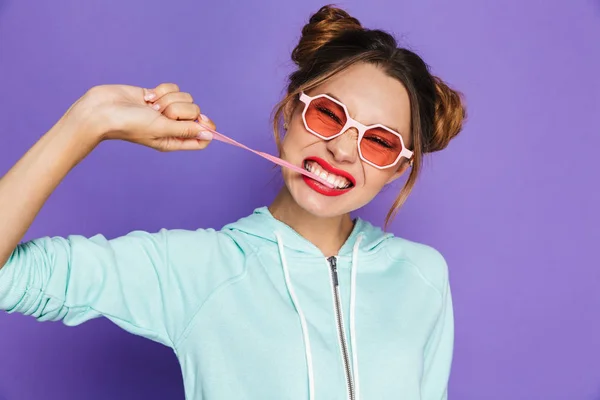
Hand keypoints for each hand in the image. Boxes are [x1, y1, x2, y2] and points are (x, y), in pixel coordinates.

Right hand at [64, 83, 215, 151]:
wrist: (103, 110)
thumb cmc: (129, 124)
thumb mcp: (161, 129)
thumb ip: (185, 130)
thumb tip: (209, 133)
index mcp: (174, 140)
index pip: (201, 138)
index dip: (205, 127)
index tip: (200, 120)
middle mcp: (172, 126)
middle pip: (194, 112)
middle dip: (178, 109)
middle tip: (160, 114)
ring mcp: (165, 110)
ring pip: (185, 98)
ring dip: (167, 98)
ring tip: (150, 106)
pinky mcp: (158, 95)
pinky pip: (173, 88)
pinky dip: (161, 90)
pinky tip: (147, 97)